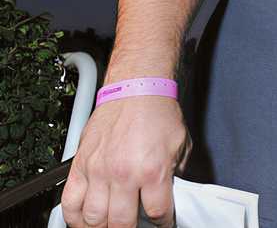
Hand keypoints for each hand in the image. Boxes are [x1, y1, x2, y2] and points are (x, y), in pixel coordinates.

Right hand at [61, 96, 189, 227]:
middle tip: (133, 226)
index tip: (161, 223)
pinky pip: (69, 202)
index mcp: (153, 171)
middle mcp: (123, 174)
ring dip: (101, 227)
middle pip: (121, 224)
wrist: (136, 89)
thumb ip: (176, 174)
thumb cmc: (158, 113)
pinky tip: (83, 221)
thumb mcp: (180, 145)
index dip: (162, 223)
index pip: (158, 214)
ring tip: (110, 226)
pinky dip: (74, 218)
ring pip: (93, 219)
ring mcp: (98, 171)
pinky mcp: (80, 165)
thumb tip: (172, 193)